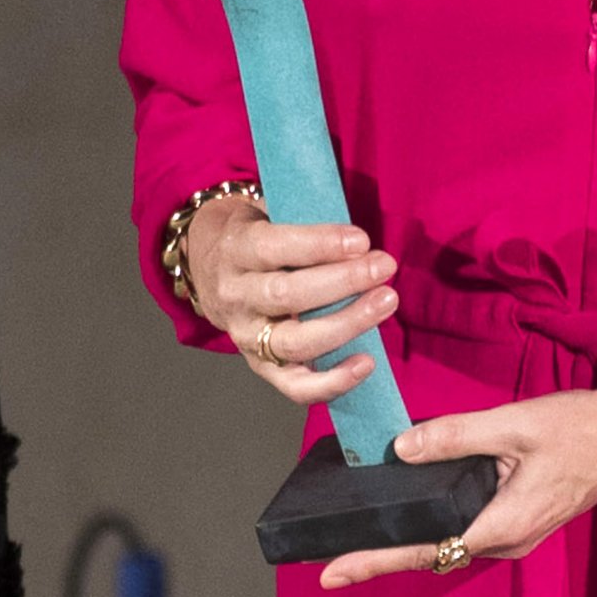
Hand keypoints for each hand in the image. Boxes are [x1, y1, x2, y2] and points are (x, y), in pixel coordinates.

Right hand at [184, 197, 398, 404]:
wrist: (211, 267)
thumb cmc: (256, 234)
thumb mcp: (267, 210)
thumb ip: (303, 215)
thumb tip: (354, 230)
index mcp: (237, 250)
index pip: (275, 247)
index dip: (320, 244)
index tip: (361, 240)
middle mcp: (236, 296)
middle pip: (287, 295)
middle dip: (343, 281)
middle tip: (383, 267)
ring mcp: (246, 336)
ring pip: (295, 342)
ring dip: (347, 325)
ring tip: (385, 303)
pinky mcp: (260, 366)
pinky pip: (295, 386)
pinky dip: (332, 381)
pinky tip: (366, 363)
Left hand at [320, 388, 596, 588]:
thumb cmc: (578, 426)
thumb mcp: (514, 424)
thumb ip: (456, 436)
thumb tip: (400, 449)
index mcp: (503, 523)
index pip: (427, 548)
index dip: (378, 559)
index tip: (335, 570)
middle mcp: (507, 540)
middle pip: (433, 554)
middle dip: (383, 558)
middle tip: (333, 564)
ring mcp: (517, 533)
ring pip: (451, 543)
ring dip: (410, 543)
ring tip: (364, 541)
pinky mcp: (522, 519)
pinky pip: (469, 529)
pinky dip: (437, 526)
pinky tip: (417, 511)